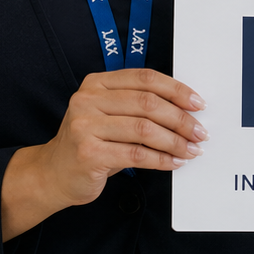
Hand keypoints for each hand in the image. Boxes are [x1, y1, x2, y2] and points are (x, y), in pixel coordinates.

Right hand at [0, 68, 207, 239]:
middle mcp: (88, 100)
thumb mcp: (109, 116)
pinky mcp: (88, 153)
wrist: (53, 174)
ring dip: (174, 141)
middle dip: (180, 119)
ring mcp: (85, 126)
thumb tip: (186, 110)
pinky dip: (160, 159)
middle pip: (147, 103)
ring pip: (144, 129)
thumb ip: (138, 107)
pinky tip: (173, 162)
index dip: (176, 90)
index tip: (198, 103)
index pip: (144, 78)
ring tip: (190, 150)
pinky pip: (136, 155)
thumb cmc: (90, 143)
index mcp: (96, 83)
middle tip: (199, 132)